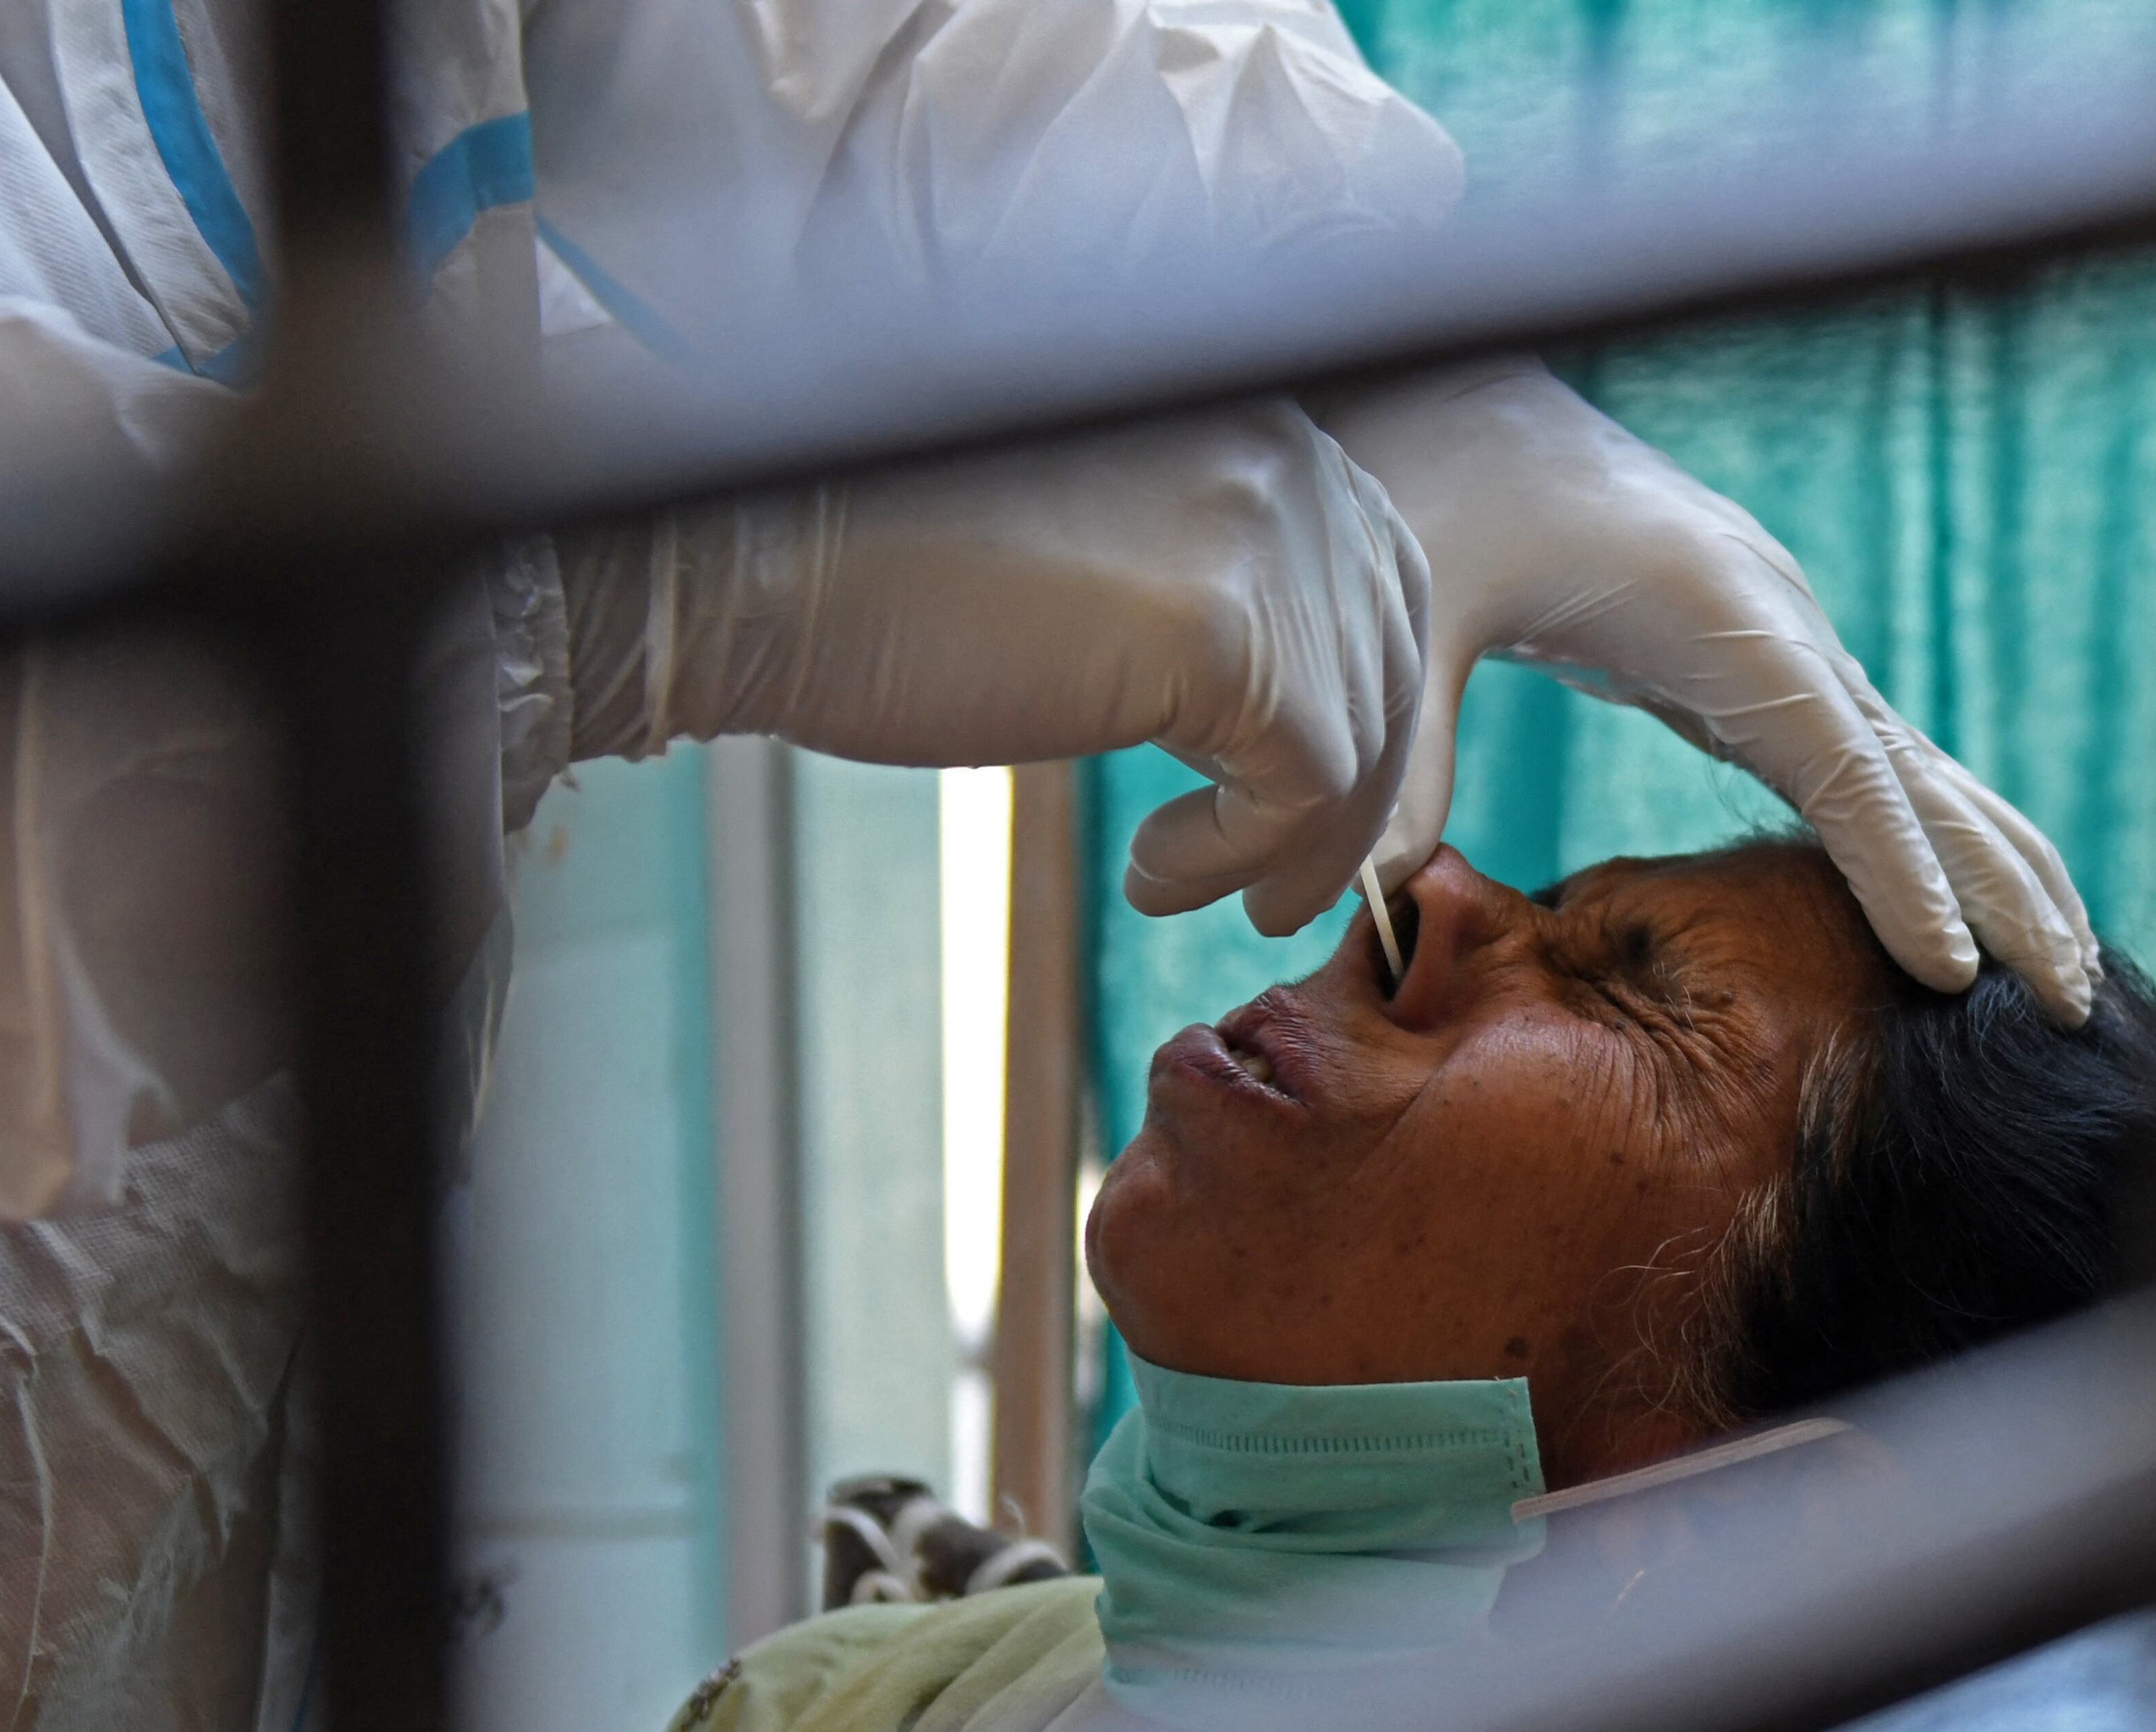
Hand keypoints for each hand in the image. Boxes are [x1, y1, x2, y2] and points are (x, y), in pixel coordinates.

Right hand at [558, 398, 1428, 934]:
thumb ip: (1204, 591)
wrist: (761, 569)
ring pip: (1361, 733)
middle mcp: (1283, 454)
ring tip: (1200, 888)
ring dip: (1291, 841)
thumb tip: (1276, 703)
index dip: (1356, 700)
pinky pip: (1310, 783)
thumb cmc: (885, 572)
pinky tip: (1155, 876)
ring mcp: (1261, 537)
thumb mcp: (1091, 558)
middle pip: (1394, 652)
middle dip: (1353, 785)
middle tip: (1278, 881)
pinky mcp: (1223, 634)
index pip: (1378, 573)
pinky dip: (1246, 853)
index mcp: (1254, 420)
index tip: (1292, 801)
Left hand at [1310, 360, 2099, 1023]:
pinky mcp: (1758, 663)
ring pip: (1918, 770)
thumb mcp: (1409, 611)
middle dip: (2002, 885)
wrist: (1451, 401)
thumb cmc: (1433, 492)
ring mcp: (1783, 640)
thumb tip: (1382, 896)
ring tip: (2071, 977)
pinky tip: (1967, 914)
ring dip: (1998, 867)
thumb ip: (1403, 752)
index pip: (1836, 762)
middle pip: (1918, 773)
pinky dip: (1934, 839)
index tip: (1951, 971)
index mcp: (1717, 613)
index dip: (1897, 869)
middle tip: (2073, 999)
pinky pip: (1871, 764)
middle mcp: (1778, 624)